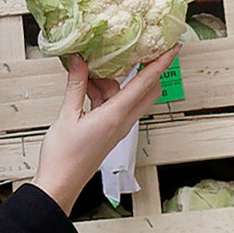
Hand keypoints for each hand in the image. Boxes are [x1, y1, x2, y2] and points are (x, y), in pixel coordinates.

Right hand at [28, 50, 176, 212]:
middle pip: (147, 90)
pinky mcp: (110, 130)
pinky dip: (104, 92)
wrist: (60, 183)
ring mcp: (118, 126)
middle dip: (146, 70)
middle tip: (139, 51)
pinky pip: (115, 105)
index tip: (173, 48)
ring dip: (114, 81)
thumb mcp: (67, 115)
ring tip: (88, 71)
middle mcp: (122, 121)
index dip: (161, 64)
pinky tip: (86, 85)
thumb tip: (79, 61)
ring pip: (127, 96)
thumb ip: (76, 85)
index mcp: (116, 115)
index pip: (145, 84)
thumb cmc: (64, 156)